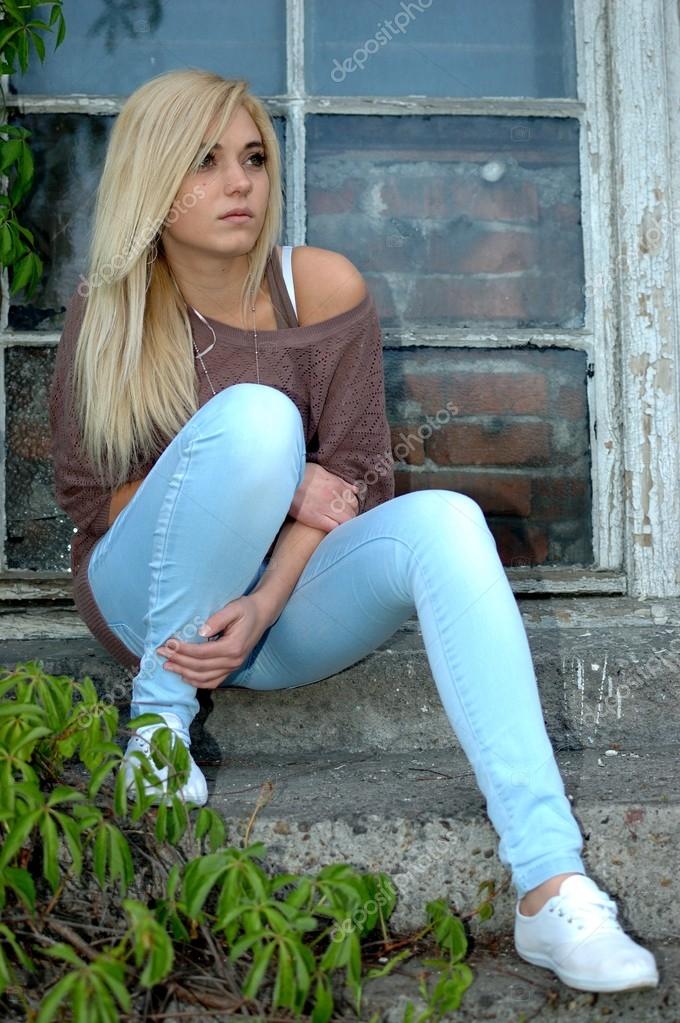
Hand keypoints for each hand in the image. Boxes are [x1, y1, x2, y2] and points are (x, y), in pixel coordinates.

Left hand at [156, 594, 272, 689]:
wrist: (262, 615)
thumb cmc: (246, 609)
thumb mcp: (233, 608)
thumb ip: (217, 619)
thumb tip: (200, 632)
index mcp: (233, 647)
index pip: (202, 653)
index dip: (183, 650)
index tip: (168, 643)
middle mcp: (233, 661)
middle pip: (200, 667)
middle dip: (178, 661)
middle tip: (161, 653)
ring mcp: (233, 667)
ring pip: (204, 678)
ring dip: (184, 673)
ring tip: (167, 666)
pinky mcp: (231, 668)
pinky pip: (213, 682)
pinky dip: (197, 682)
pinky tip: (184, 676)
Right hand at [288, 462, 359, 530]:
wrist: (282, 480)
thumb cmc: (300, 475)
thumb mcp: (321, 471)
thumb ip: (339, 481)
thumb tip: (354, 489)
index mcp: (336, 484)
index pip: (354, 500)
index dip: (353, 507)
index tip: (349, 510)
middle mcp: (334, 496)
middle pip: (352, 511)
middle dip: (351, 516)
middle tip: (344, 519)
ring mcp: (326, 508)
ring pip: (346, 521)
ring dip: (345, 524)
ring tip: (339, 525)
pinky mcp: (315, 518)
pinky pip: (333, 527)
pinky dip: (336, 529)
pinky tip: (332, 529)